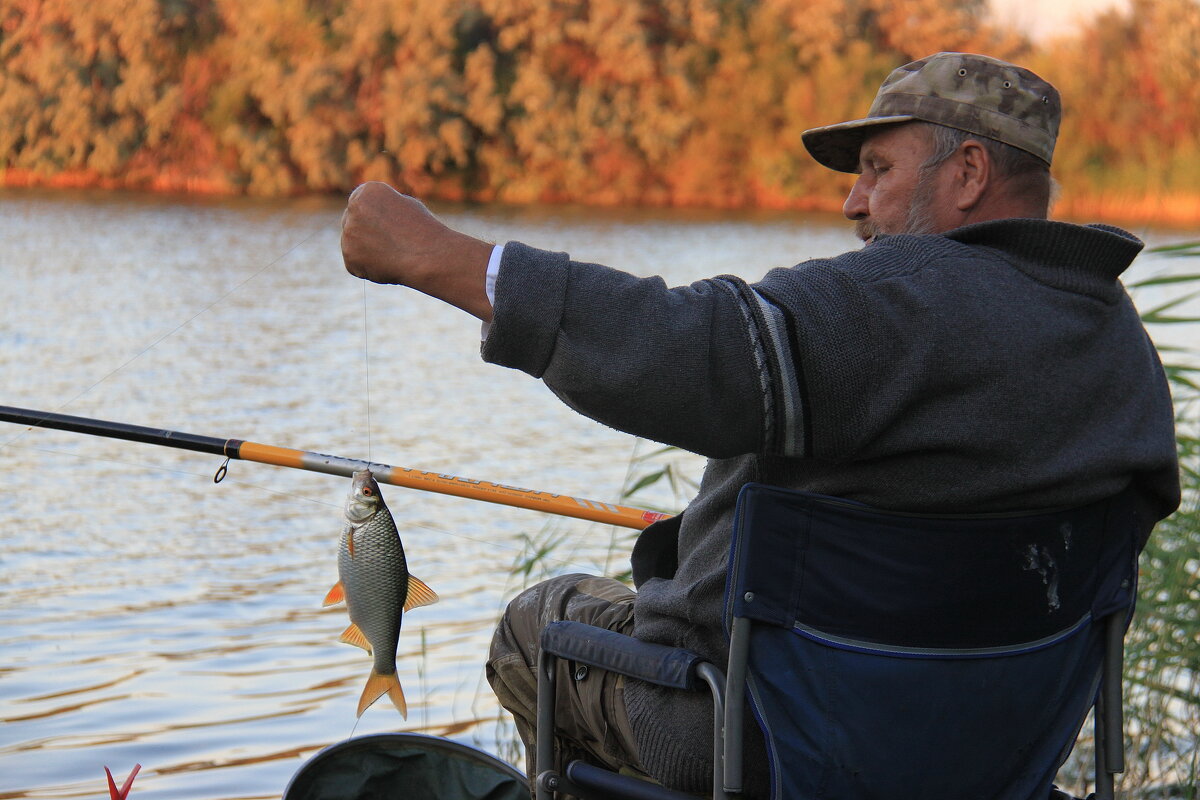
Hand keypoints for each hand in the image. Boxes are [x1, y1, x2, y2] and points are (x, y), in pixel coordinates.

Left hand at [340, 182, 493, 319]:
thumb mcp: (404, 207)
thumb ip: (382, 209)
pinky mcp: (349, 258)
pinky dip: (368, 268)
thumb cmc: (423, 231)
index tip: (390, 227)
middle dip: (365, 233)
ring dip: (367, 251)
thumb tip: (370, 218)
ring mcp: (348, 234)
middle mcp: (353, 209)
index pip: (361, 204)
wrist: (427, 256)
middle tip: (390, 244)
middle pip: (352, 222)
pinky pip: (355, 264)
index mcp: (367, 192)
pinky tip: (387, 265)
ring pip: (352, 244)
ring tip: (393, 255)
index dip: (375, 218)